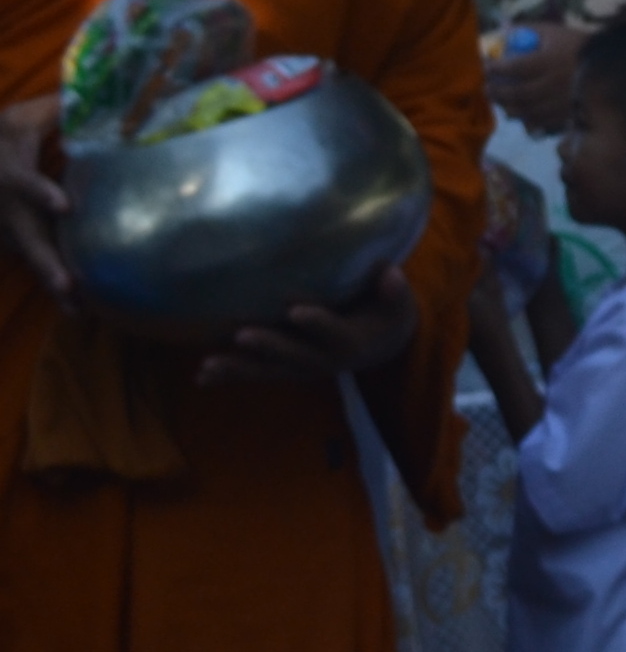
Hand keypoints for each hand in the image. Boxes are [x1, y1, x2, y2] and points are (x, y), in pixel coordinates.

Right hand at [0, 93, 67, 301]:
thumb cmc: (0, 136)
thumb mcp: (22, 118)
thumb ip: (58, 109)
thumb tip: (99, 94)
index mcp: (5, 168)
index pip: (18, 182)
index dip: (37, 193)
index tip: (63, 206)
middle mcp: (3, 205)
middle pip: (22, 235)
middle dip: (44, 262)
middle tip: (68, 286)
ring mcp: (5, 228)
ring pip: (28, 258)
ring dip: (51, 285)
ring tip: (78, 311)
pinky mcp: (14, 243)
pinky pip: (35, 266)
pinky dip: (55, 290)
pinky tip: (80, 312)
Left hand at [199, 261, 416, 386]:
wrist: (382, 345)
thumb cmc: (386, 314)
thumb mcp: (397, 303)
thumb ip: (392, 291)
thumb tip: (390, 274)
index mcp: (352, 342)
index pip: (334, 333)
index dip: (317, 323)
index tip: (296, 311)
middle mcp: (324, 360)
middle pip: (294, 355)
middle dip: (269, 346)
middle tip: (242, 335)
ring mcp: (302, 367)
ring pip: (269, 370)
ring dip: (239, 368)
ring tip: (209, 365)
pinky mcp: (286, 368)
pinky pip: (258, 373)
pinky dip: (230, 376)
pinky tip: (201, 377)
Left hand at [487, 25, 580, 132]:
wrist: (610, 65)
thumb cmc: (579, 45)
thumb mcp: (554, 31)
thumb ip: (529, 29)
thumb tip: (504, 27)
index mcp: (547, 62)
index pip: (514, 68)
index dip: (495, 69)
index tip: (485, 67)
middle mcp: (551, 84)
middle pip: (517, 93)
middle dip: (498, 92)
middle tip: (487, 88)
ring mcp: (559, 101)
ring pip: (527, 110)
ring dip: (509, 107)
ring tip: (500, 103)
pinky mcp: (567, 113)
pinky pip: (543, 121)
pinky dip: (528, 119)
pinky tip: (521, 115)